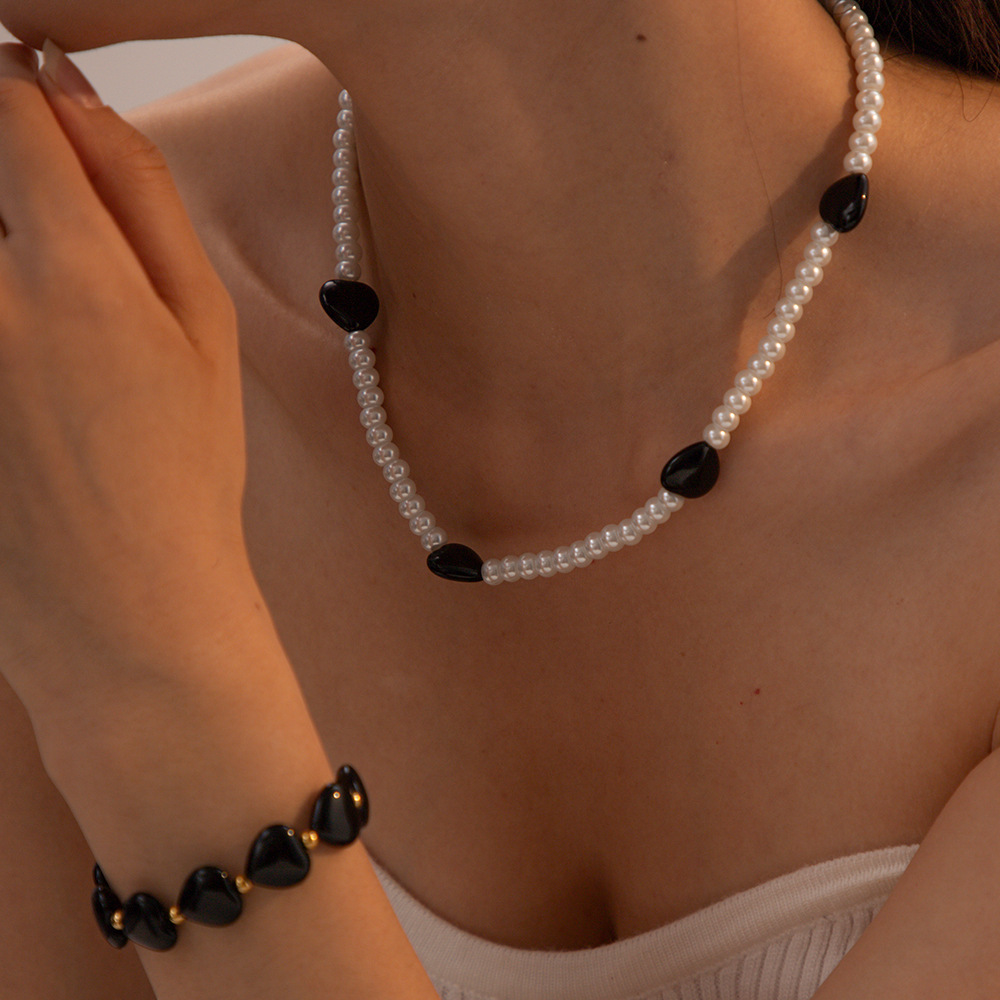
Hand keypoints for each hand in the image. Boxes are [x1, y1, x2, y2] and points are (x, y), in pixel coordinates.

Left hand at [0, 43, 254, 715]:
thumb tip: (69, 90)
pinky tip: (26, 382)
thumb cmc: (182, 473)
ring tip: (43, 342)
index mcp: (76, 280)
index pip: (5, 108)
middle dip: (3, 197)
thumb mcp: (205, 331)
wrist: (122, 607)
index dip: (16, 95)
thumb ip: (143, 195)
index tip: (30, 119)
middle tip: (45, 264)